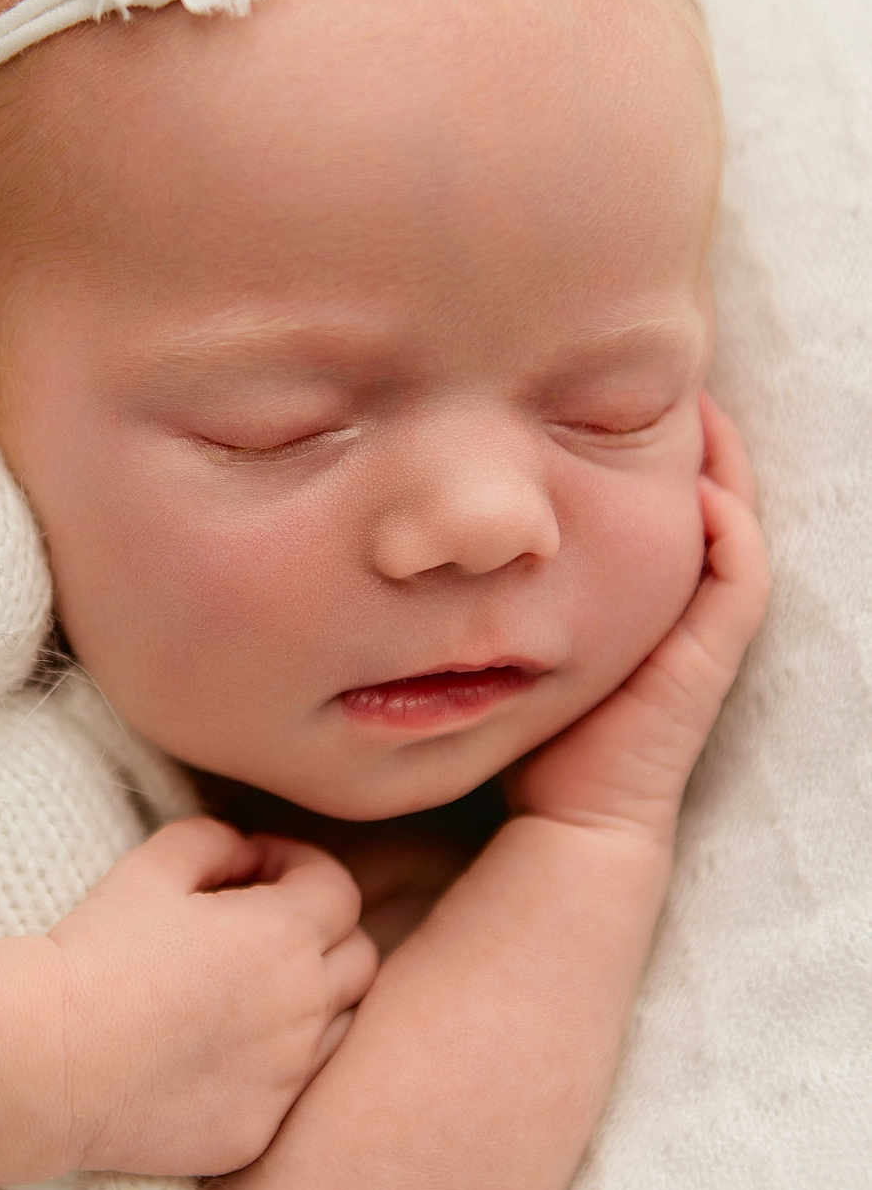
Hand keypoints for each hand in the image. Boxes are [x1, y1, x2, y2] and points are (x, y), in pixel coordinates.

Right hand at [47, 816, 377, 1177]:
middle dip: (319, 928)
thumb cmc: (98, 951)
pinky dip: (274, 1058)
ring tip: (243, 986)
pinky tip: (216, 1045)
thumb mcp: (152, 865)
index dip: (300, 866)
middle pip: (358, 956)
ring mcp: (287, 1077)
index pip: (339, 889)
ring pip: (338, 1024)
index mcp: (285, 935)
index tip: (255, 869)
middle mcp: (303, 1008)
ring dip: (310, 995)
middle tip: (258, 923)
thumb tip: (246, 854)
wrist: (48, 1060)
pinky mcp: (259, 1129)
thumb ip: (215, 840)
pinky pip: (293, 1086)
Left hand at [503, 391, 769, 842]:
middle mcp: (677, 601)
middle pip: (703, 497)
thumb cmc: (535, 725)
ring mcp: (701, 628)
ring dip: (722, 466)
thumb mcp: (514, 634)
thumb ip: (498, 590)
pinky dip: (730, 533)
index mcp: (634, 593)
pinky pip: (737, 582)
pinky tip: (705, 487)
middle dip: (688, 439)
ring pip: (732, 526)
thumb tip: (451, 532)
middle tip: (671, 377)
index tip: (609, 393)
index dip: (646, 447)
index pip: (655, 501)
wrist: (572, 812)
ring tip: (698, 404)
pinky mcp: (708, 657)